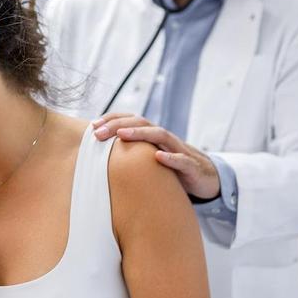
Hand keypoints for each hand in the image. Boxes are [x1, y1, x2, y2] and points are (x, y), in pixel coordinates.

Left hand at [93, 113, 219, 199]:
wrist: (204, 178)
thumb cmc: (170, 168)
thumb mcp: (149, 159)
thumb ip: (130, 154)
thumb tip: (99, 156)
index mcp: (152, 136)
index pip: (131, 120)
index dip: (112, 120)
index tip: (92, 125)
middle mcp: (164, 138)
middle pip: (142, 123)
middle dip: (119, 125)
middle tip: (98, 132)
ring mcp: (179, 150)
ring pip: (160, 135)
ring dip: (140, 134)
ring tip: (122, 135)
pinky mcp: (191, 166)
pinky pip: (181, 160)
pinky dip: (171, 157)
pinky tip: (159, 157)